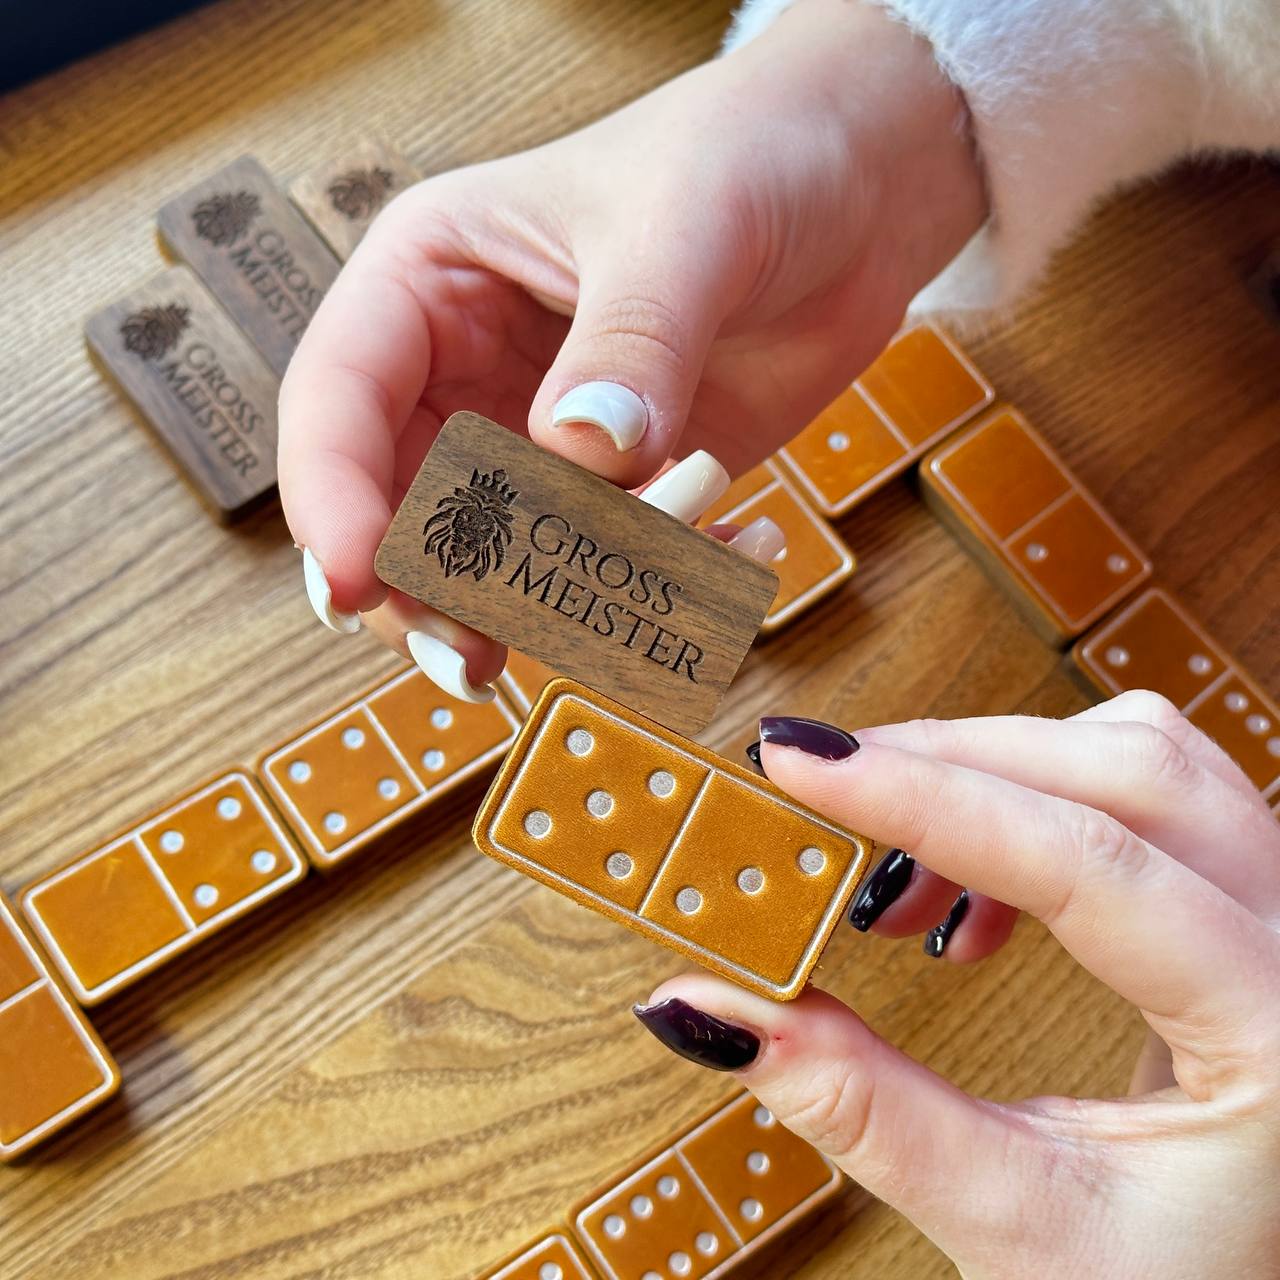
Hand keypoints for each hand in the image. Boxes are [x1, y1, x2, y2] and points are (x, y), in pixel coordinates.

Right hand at [278, 0, 984, 697]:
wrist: (859, 191)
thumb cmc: (749, 156)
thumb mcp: (682, 228)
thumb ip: (629, 343)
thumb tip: (583, 454)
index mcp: (431, 281)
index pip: (338, 403)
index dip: (334, 502)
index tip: (358, 585)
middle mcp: (466, 370)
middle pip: (398, 510)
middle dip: (428, 593)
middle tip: (472, 661)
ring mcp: (542, 438)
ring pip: (499, 561)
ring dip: (556, 605)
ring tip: (642, 605)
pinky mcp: (620, 487)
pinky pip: (608, 567)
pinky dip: (664, 587)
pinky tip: (743, 546)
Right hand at [635, 691, 1279, 1276]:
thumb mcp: (1013, 1221)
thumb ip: (859, 1108)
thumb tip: (711, 1006)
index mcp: (1272, 1032)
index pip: (1091, 864)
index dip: (927, 801)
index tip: (804, 765)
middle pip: (1123, 768)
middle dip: (950, 764)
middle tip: (819, 790)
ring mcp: (1275, 910)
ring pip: (1136, 756)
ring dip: (992, 778)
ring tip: (895, 881)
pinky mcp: (1233, 900)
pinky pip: (1136, 791)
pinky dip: (1025, 808)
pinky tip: (965, 908)